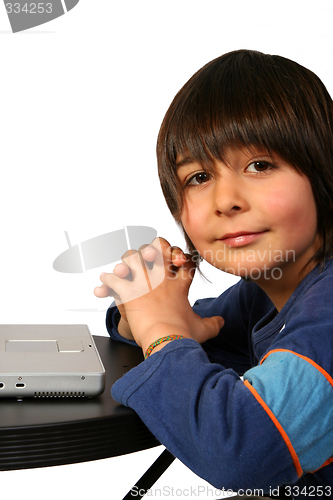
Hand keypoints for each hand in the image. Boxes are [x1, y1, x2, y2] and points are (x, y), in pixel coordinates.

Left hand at [95, 238, 223, 352]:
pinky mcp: (128, 291)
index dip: (181, 257)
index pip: (185, 260)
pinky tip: (102, 290)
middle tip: (146, 259)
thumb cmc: (183, 335)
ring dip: (125, 264)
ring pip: (131, 258)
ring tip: (121, 272)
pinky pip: (112, 279)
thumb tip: (222, 322)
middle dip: (149, 251)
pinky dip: (106, 284)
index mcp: (179, 285)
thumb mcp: (203, 328)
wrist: (167, 340)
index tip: (177, 264)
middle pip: (155, 249)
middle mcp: (160, 279)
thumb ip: (214, 323)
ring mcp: (144, 283)